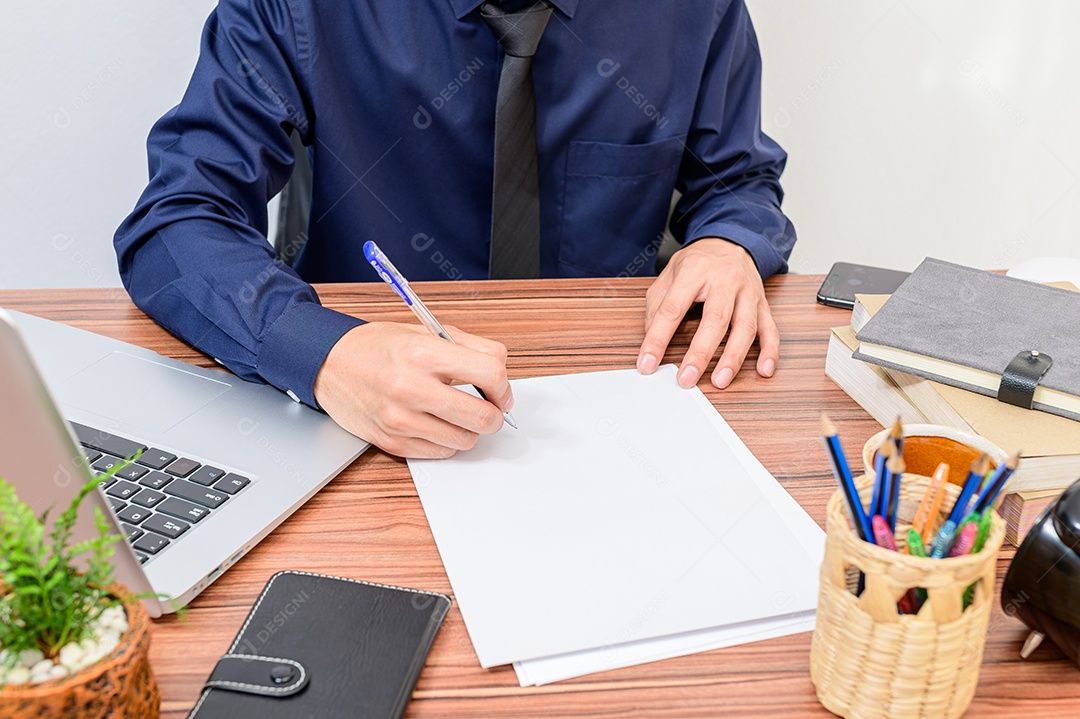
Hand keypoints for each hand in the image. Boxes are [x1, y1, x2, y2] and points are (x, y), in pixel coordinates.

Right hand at [313, 322, 513, 457]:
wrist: (328, 365)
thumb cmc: (377, 348)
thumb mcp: (424, 331)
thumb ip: (470, 346)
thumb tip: (501, 368)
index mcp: (422, 352)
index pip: (490, 374)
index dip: (504, 386)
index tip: (500, 390)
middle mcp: (410, 387)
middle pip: (482, 417)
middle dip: (493, 414)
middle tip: (487, 407)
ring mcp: (400, 419)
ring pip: (465, 440)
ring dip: (469, 429)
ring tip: (456, 413)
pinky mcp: (391, 442)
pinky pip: (441, 452)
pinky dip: (446, 441)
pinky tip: (436, 423)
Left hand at [636, 238, 778, 388]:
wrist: (728, 241)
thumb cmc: (697, 262)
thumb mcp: (669, 274)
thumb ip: (657, 305)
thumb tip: (651, 339)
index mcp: (694, 270)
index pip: (673, 309)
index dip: (658, 339)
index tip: (647, 364)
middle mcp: (724, 280)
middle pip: (715, 320)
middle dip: (700, 354)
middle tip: (686, 379)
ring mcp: (747, 291)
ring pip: (745, 327)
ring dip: (733, 357)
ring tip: (720, 381)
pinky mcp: (763, 302)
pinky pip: (770, 329)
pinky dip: (769, 351)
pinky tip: (763, 370)